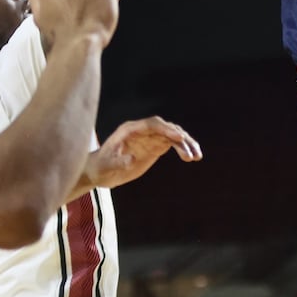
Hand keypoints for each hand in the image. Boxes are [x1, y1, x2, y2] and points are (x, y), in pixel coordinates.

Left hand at [85, 116, 201, 187]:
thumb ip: (118, 161)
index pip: (152, 124)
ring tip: (196, 156)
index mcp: (130, 130)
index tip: (178, 138)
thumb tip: (132, 159)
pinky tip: (192, 157)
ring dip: (186, 144)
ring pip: (172, 135)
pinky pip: (172, 144)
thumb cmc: (100, 166)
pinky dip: (183, 150)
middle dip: (180, 138)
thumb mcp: (106, 165)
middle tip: (191, 151)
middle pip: (166, 128)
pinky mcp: (154, 147)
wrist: (100, 172)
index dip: (166, 129)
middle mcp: (143, 131)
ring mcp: (150, 138)